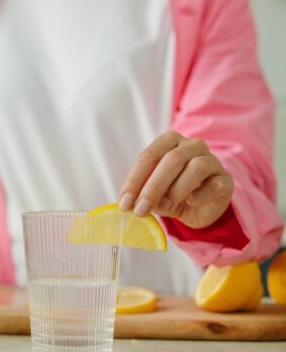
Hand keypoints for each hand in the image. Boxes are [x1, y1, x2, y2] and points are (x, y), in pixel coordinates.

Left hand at [118, 130, 233, 228]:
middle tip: (141, 209)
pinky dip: (199, 196)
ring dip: (176, 190)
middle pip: (172, 160)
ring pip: (196, 167)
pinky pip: (214, 184)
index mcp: (169, 142)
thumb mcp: (152, 193)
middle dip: (153, 187)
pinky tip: (191, 203)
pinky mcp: (226, 179)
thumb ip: (141, 193)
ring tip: (165, 208)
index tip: (124, 204)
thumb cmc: (170, 193)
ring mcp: (212, 160)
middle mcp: (192, 145)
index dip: (134, 181)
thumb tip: (127, 204)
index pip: (149, 157)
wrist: (198, 207)